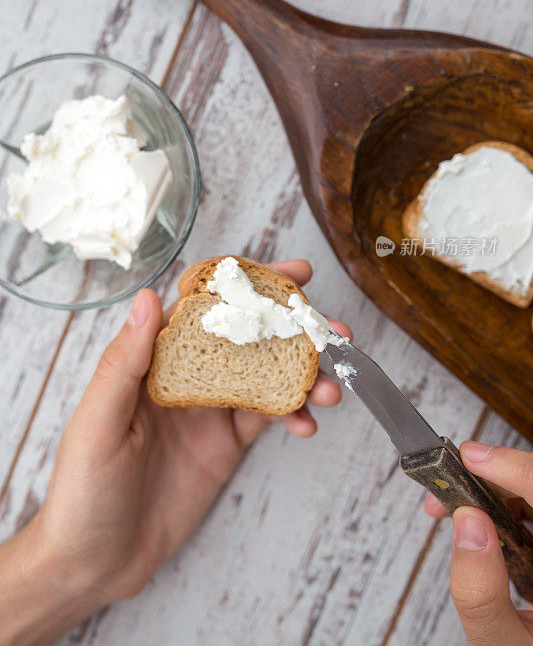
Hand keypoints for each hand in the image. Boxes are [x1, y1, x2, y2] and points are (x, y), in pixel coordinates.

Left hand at [0, 260, 349, 645]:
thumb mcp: (97, 424)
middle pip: (247, 338)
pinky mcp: (225, 445)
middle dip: (294, 329)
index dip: (249, 286)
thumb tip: (148, 298)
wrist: (96, 561)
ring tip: (332, 386)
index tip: (293, 276)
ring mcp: (209, 410)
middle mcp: (186, 377)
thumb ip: (124, 362)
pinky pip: (266, 419)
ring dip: (302, 375)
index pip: (205, 308)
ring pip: (266, 377)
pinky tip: (308, 424)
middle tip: (333, 329)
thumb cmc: (82, 490)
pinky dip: (292, 416)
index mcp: (153, 361)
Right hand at [424, 440, 532, 645]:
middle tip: (446, 488)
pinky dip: (501, 508)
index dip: (515, 469)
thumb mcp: (502, 644)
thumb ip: (481, 592)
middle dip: (491, 480)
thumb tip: (465, 522)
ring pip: (532, 497)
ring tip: (452, 507)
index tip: (472, 458)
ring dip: (492, 493)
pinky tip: (476, 518)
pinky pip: (530, 514)